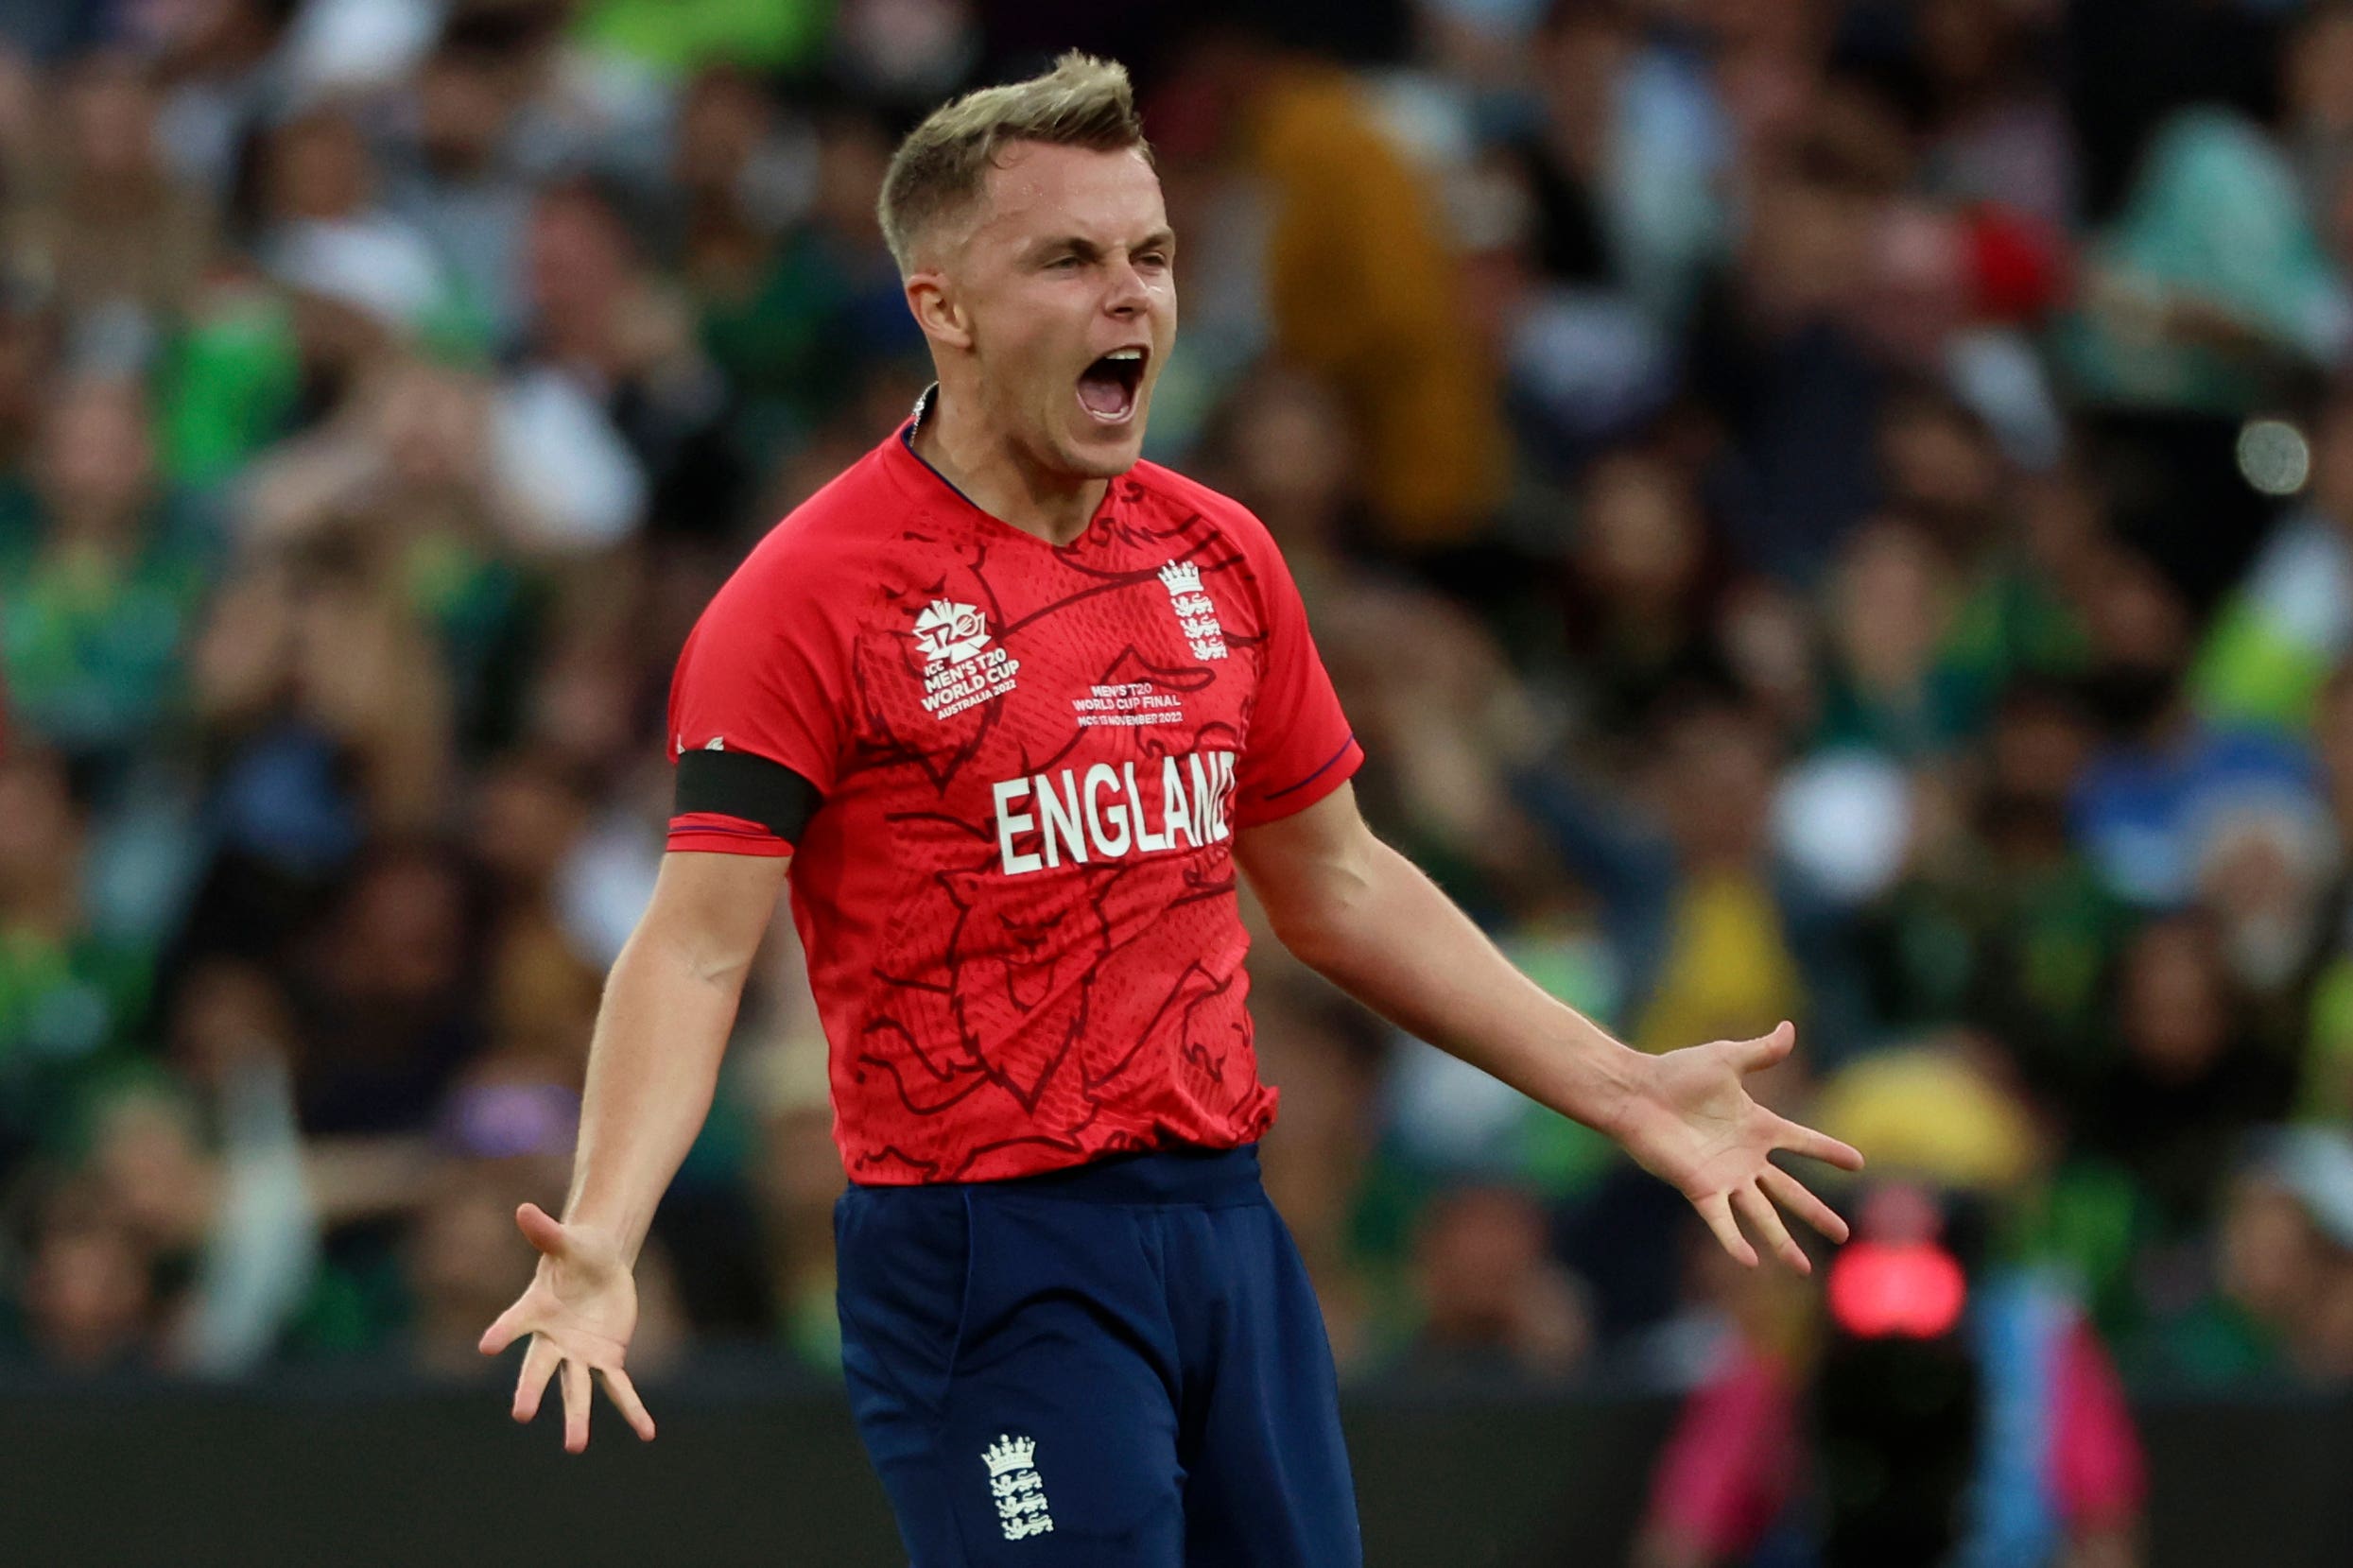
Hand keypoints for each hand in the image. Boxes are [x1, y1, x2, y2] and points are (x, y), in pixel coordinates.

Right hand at [478, 1203, 656, 1451]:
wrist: (599, 1266)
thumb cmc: (576, 1252)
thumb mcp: (566, 1241)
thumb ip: (545, 1232)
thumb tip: (523, 1209)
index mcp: (536, 1310)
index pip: (514, 1322)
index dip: (501, 1332)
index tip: (485, 1345)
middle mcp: (552, 1340)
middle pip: (539, 1368)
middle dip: (531, 1390)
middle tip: (521, 1415)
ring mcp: (579, 1354)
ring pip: (576, 1389)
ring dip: (577, 1417)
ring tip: (576, 1446)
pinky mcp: (606, 1359)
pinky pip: (619, 1388)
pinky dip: (633, 1409)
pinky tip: (647, 1432)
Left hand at [1612, 1022, 1863, 1273]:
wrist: (1637, 1092)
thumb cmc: (1677, 1073)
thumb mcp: (1726, 1060)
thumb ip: (1761, 1052)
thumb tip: (1789, 1028)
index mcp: (1757, 1126)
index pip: (1803, 1142)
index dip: (1828, 1152)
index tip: (1858, 1163)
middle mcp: (1745, 1158)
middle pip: (1790, 1191)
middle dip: (1816, 1213)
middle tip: (1843, 1234)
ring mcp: (1724, 1176)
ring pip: (1762, 1214)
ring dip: (1782, 1241)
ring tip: (1804, 1269)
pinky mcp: (1700, 1188)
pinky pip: (1721, 1220)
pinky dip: (1734, 1240)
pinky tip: (1751, 1261)